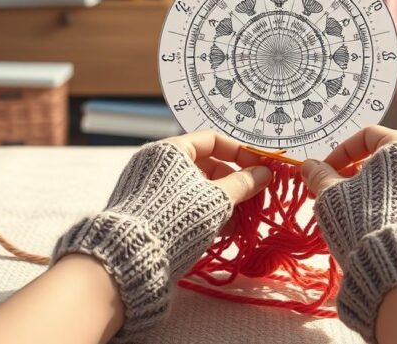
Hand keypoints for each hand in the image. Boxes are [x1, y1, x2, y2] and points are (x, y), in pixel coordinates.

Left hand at [52, 131, 271, 337]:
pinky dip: (203, 212)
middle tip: (254, 200)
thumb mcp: (217, 200)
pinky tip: (222, 231)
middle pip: (205, 165)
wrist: (130, 255)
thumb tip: (265, 172)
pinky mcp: (147, 209)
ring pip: (195, 188)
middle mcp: (157, 163)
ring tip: (240, 222)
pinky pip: (182, 203)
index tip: (260, 169)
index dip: (240, 153)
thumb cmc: (177, 217)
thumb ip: (243, 183)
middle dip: (233, 183)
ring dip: (222, 202)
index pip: (212, 140)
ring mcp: (150, 187)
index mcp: (171, 150)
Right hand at [300, 126, 396, 341]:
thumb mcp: (331, 195)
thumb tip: (308, 165)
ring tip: (345, 212)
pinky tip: (367, 225)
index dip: (340, 151)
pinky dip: (384, 204)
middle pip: (382, 158)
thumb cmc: (363, 220)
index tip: (323, 170)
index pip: (368, 135)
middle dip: (351, 173)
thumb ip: (318, 175)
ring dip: (366, 190)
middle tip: (329, 192)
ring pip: (393, 181)